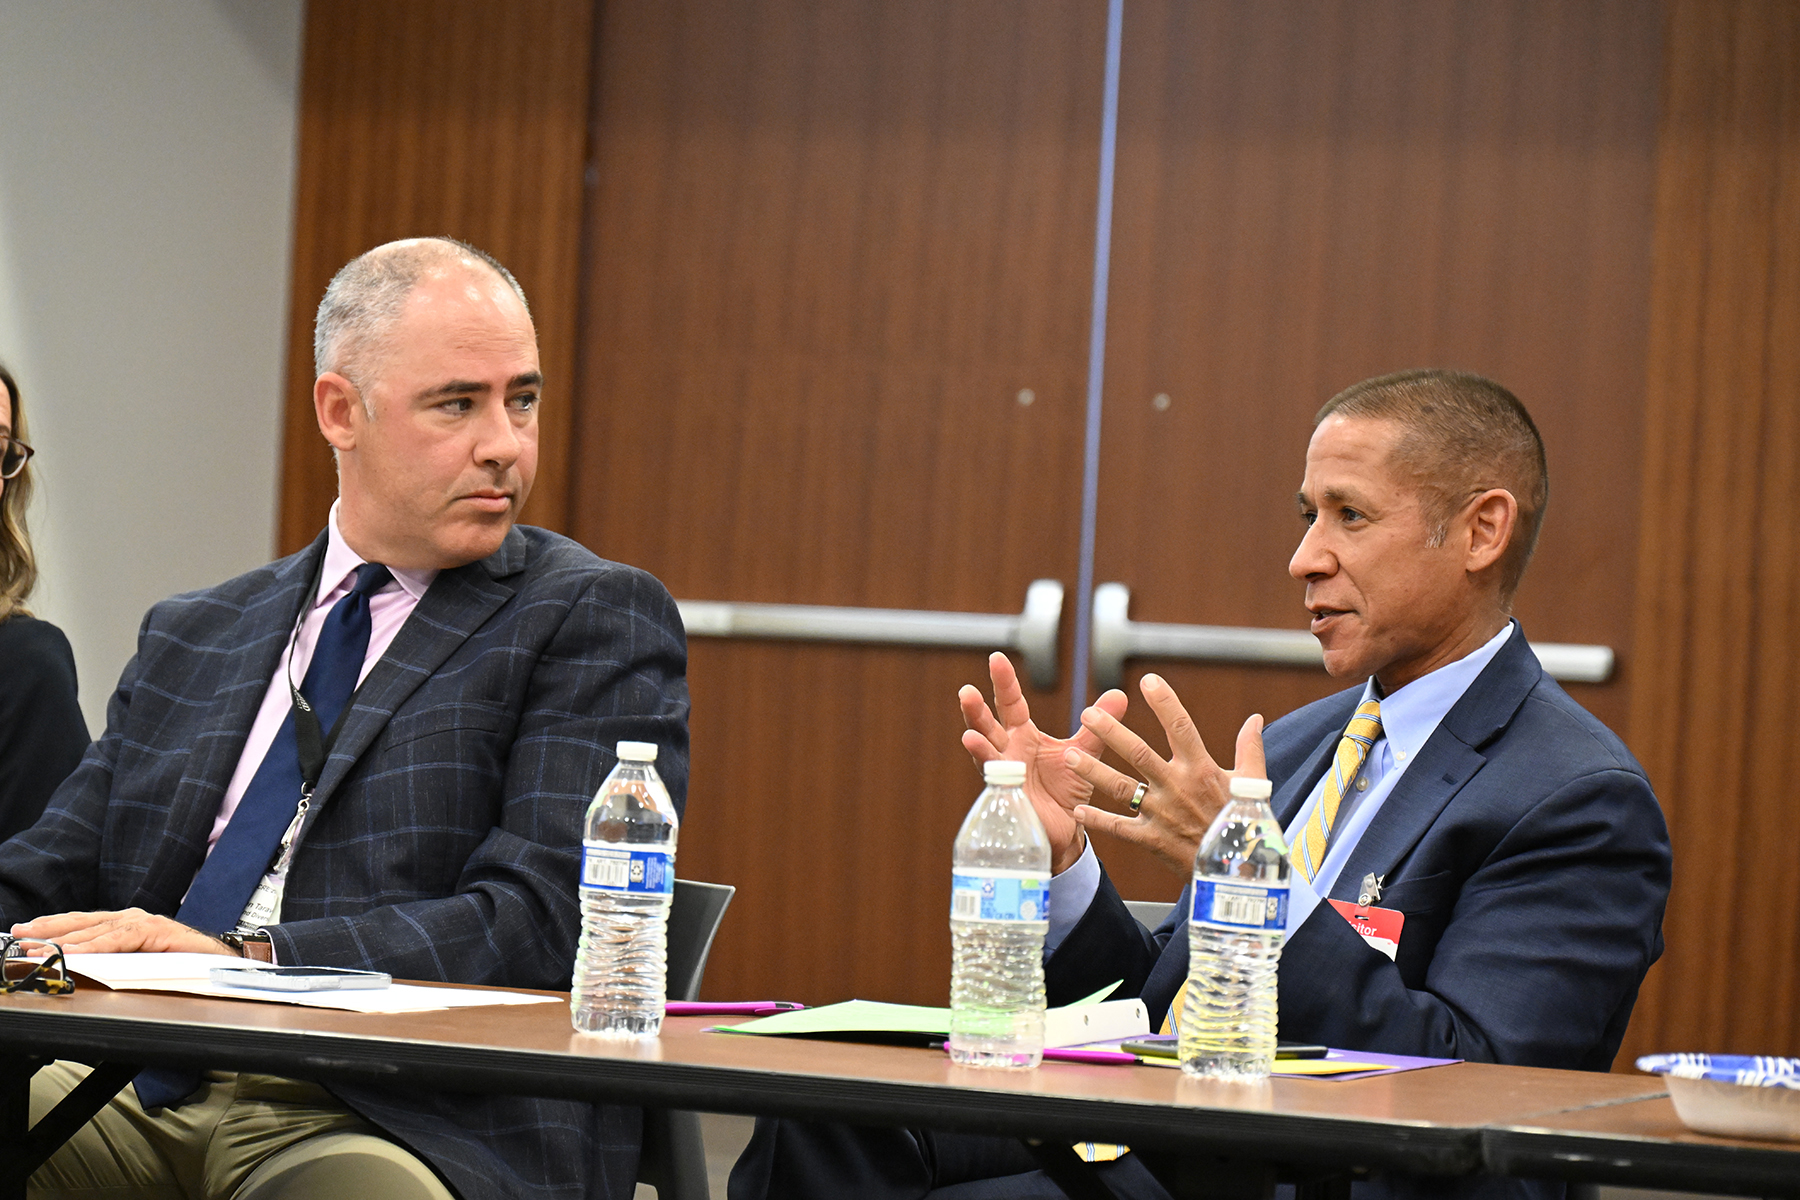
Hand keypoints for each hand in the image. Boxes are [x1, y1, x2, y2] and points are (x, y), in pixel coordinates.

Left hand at [11, 910, 236, 955]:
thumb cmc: (185, 965)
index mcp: (130, 924)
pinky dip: (96, 945)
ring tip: (41, 948)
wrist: (225, 962)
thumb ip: (116, 960)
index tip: (26, 932)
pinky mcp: (159, 932)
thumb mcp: (142, 963)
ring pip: (99, 930)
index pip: (85, 923)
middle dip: (51, 930)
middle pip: (86, 922)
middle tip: (22, 936)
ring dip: (67, 940)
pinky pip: (121, 939)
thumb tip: (79, 966)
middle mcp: (136, 918)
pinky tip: (76, 951)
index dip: (55, 926)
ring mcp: (147, 923)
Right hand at [960, 652, 1128, 873]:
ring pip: (986, 754)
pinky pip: (996, 783)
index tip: (996, 658)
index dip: (1004, 682)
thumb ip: (1097, 724)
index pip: (1011, 703)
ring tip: (969, 734)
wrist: (1068, 828)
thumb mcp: (1084, 751)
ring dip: (977, 744)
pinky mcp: (1009, 796)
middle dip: (976, 710)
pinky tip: (981, 765)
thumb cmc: (1068, 788)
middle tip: (967, 691)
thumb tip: (1118, 692)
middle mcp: (1009, 751)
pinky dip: (989, 774)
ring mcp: (1005, 774)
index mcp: (1024, 735)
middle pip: (988, 725)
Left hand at [1064, 673, 1266, 877]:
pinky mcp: (1152, 839)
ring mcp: (1162, 814)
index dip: (1165, 702)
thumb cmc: (1247, 824)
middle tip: (1087, 714)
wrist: (1240, 873)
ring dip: (1093, 772)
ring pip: (1121, 788)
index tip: (1148, 680)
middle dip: (1111, 732)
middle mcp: (1177, 787)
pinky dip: (1097, 820)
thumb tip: (1256, 718)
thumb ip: (1250, 748)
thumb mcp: (1253, 784)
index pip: (1181, 727)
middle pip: (1139, 753)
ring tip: (1069, 757)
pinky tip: (1077, 810)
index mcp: (1201, 770)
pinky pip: (1119, 828)